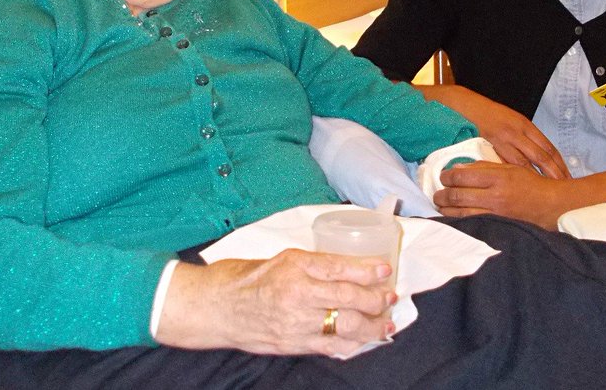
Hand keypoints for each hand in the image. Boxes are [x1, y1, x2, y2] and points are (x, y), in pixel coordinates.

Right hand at [155, 249, 396, 356]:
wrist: (215, 307)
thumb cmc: (246, 277)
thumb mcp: (283, 258)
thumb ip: (315, 264)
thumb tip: (351, 269)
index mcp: (294, 266)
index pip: (340, 269)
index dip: (368, 270)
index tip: (386, 270)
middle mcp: (297, 295)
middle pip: (347, 300)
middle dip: (375, 300)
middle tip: (390, 297)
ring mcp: (295, 324)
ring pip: (344, 327)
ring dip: (371, 326)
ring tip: (387, 322)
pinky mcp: (292, 344)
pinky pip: (330, 347)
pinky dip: (352, 345)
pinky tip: (365, 340)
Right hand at [420, 84, 569, 178]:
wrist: (464, 105)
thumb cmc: (487, 114)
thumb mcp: (510, 121)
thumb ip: (524, 136)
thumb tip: (538, 155)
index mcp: (525, 125)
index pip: (548, 147)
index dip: (560, 164)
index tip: (568, 177)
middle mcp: (518, 131)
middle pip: (542, 156)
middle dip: (555, 174)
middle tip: (564, 188)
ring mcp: (504, 138)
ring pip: (526, 162)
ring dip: (537, 178)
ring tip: (547, 192)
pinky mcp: (490, 143)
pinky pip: (505, 163)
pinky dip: (515, 175)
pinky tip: (520, 186)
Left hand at [434, 161, 574, 228]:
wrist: (551, 206)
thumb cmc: (530, 184)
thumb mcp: (509, 168)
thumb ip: (484, 167)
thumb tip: (458, 168)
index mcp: (497, 177)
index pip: (462, 176)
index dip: (447, 176)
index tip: (443, 176)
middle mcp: (495, 196)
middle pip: (458, 196)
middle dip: (442, 195)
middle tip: (437, 194)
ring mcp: (496, 214)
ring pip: (461, 214)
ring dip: (446, 211)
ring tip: (441, 207)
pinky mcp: (497, 227)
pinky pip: (472, 225)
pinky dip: (459, 221)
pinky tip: (453, 219)